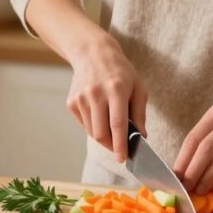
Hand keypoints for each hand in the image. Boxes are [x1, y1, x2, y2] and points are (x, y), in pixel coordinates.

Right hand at [66, 34, 147, 162]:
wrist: (92, 53)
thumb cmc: (120, 71)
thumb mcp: (138, 87)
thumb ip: (140, 113)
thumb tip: (141, 136)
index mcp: (116, 89)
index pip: (117, 124)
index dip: (120, 144)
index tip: (123, 159)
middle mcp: (96, 94)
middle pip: (101, 133)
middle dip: (112, 146)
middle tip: (120, 148)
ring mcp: (81, 98)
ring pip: (92, 131)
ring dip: (103, 136)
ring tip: (111, 125)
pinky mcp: (72, 102)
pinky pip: (84, 124)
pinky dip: (94, 126)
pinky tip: (99, 113)